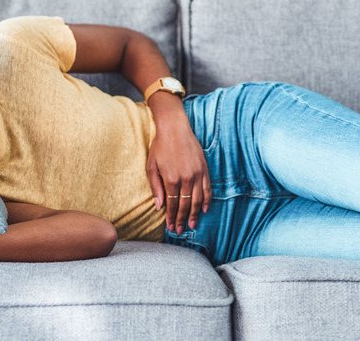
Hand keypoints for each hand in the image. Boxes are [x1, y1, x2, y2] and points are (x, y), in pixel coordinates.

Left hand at [146, 105, 211, 234]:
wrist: (175, 128)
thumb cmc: (160, 146)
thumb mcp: (151, 166)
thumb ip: (155, 187)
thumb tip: (159, 207)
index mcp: (171, 179)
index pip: (173, 204)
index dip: (172, 217)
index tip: (171, 227)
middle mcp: (186, 178)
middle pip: (186, 205)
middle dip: (183, 219)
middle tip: (180, 230)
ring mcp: (197, 174)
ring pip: (198, 199)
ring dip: (195, 214)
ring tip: (193, 225)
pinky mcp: (204, 169)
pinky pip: (207, 188)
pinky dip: (207, 200)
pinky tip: (204, 209)